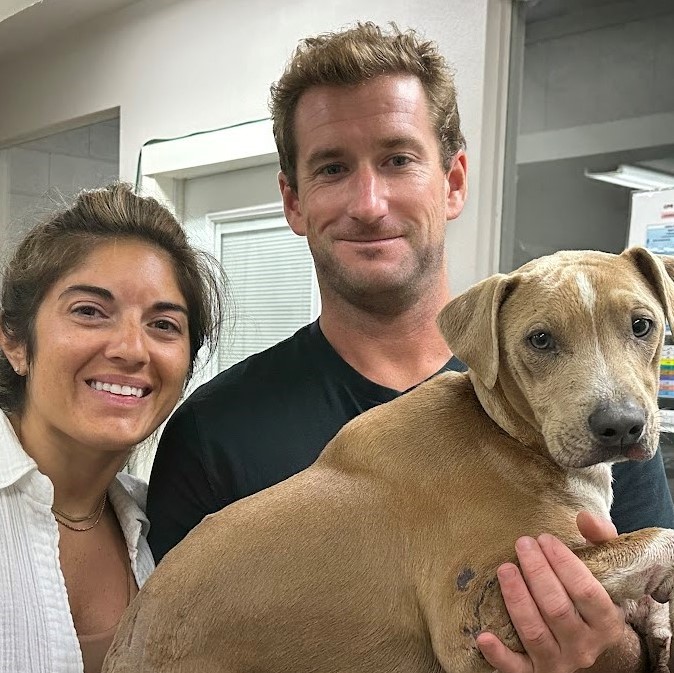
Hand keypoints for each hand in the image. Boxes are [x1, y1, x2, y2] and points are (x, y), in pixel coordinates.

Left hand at [476, 514, 624, 672]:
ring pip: (535, 633)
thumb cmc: (587, 597)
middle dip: (537, 573)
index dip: (564, 563)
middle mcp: (583, 647)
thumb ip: (599, 539)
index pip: (585, 592)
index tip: (544, 539)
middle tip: (521, 544)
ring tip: (504, 569)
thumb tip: (584, 517)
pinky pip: (514, 669)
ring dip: (517, 600)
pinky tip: (483, 635)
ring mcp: (558, 663)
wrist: (587, 644)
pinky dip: (498, 655)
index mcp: (605, 622)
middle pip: (557, 609)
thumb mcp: (603, 570)